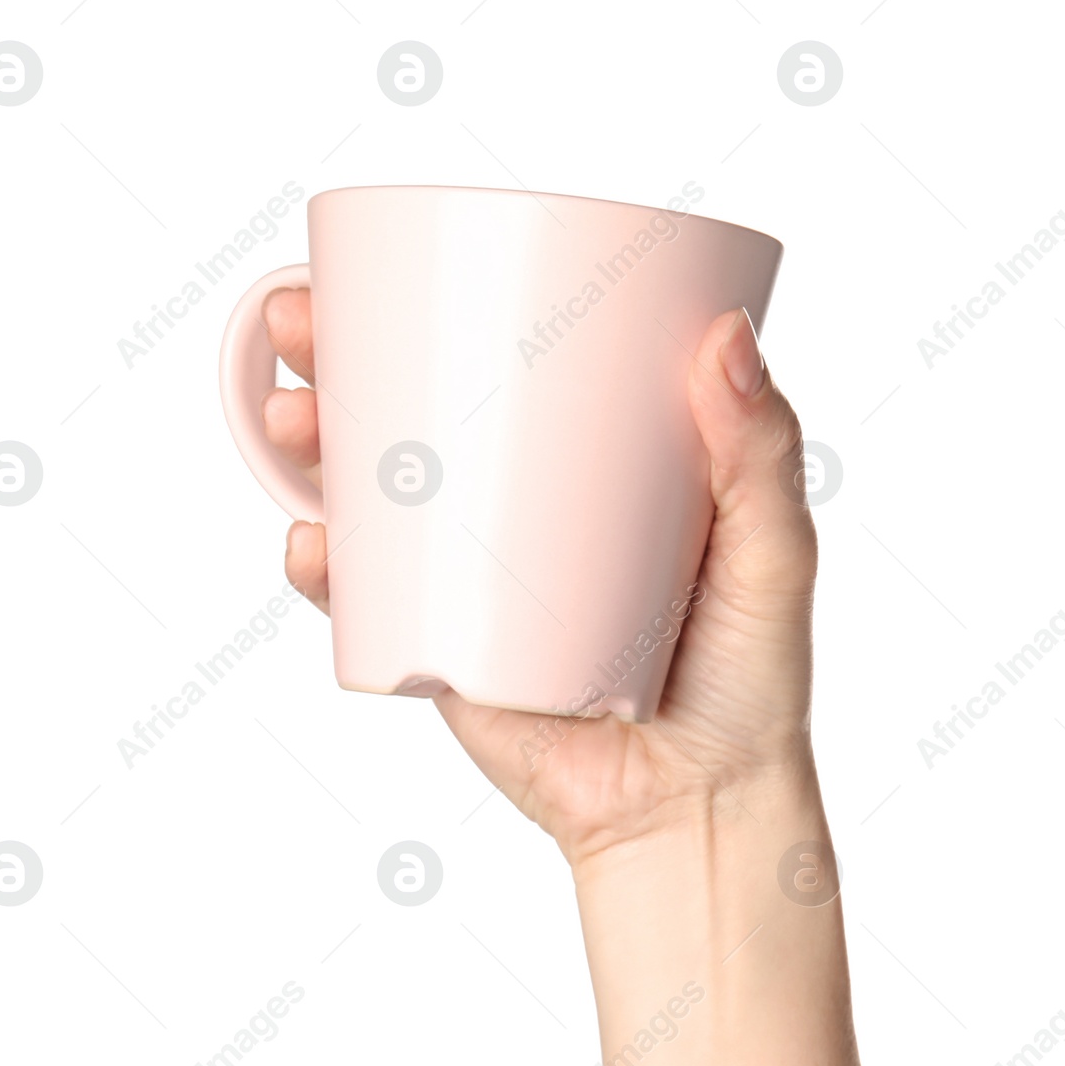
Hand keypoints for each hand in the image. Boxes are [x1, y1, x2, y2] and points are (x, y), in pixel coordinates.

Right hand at [262, 289, 821, 870]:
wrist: (700, 810)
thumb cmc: (749, 681)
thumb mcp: (773, 554)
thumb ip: (761, 454)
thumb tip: (723, 333)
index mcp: (590, 467)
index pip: (501, 364)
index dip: (432, 304)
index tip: (380, 255)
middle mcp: (520, 512)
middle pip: (409, 417)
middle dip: (334, 361)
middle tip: (301, 322)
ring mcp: (473, 581)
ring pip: (368, 498)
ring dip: (305, 450)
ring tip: (291, 420)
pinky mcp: (444, 650)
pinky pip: (367, 602)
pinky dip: (325, 571)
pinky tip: (310, 547)